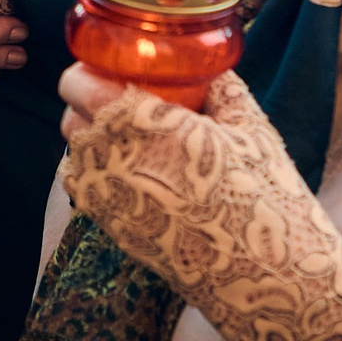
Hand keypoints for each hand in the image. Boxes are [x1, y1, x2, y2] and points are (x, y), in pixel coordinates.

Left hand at [60, 71, 341, 340]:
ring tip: (136, 140)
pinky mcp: (109, 230)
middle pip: (72, 115)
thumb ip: (221, 86)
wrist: (269, 276)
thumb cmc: (264, 194)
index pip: (77, 81)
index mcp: (142, 120)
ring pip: (76, 153)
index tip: (112, 69)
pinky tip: (139, 174)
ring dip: (96, 141)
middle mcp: (111, 157)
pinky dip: (101, 174)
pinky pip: (86, 188)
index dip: (90, 71)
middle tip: (127, 103)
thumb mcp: (251, 126)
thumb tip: (210, 64)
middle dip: (92, 105)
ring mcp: (105, 198)